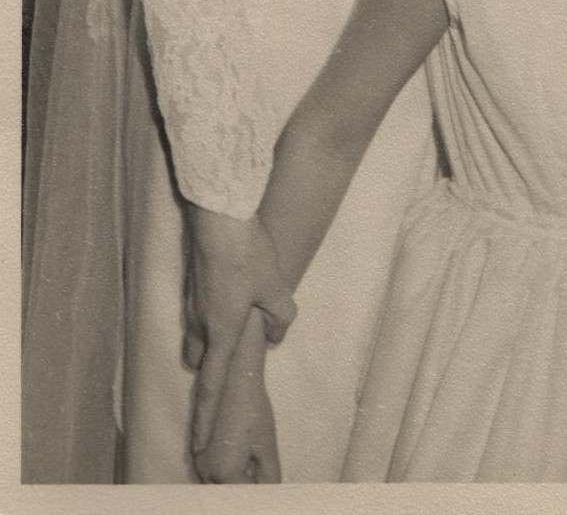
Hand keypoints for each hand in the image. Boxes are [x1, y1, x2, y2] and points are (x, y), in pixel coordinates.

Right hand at [185, 206, 295, 453]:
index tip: (199, 444)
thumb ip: (279, 319)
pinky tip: (234, 285)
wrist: (219, 217)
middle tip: (229, 361)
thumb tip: (274, 334)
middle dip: (210, 368)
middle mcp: (199, 323)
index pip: (211, 387)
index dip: (206, 418)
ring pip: (197, 333)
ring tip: (239, 316)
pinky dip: (212, 309)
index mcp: (220, 333)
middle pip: (199, 360)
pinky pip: (199, 309)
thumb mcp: (276, 290)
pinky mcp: (192, 283)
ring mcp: (192, 302)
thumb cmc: (248, 255)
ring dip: (211, 336)